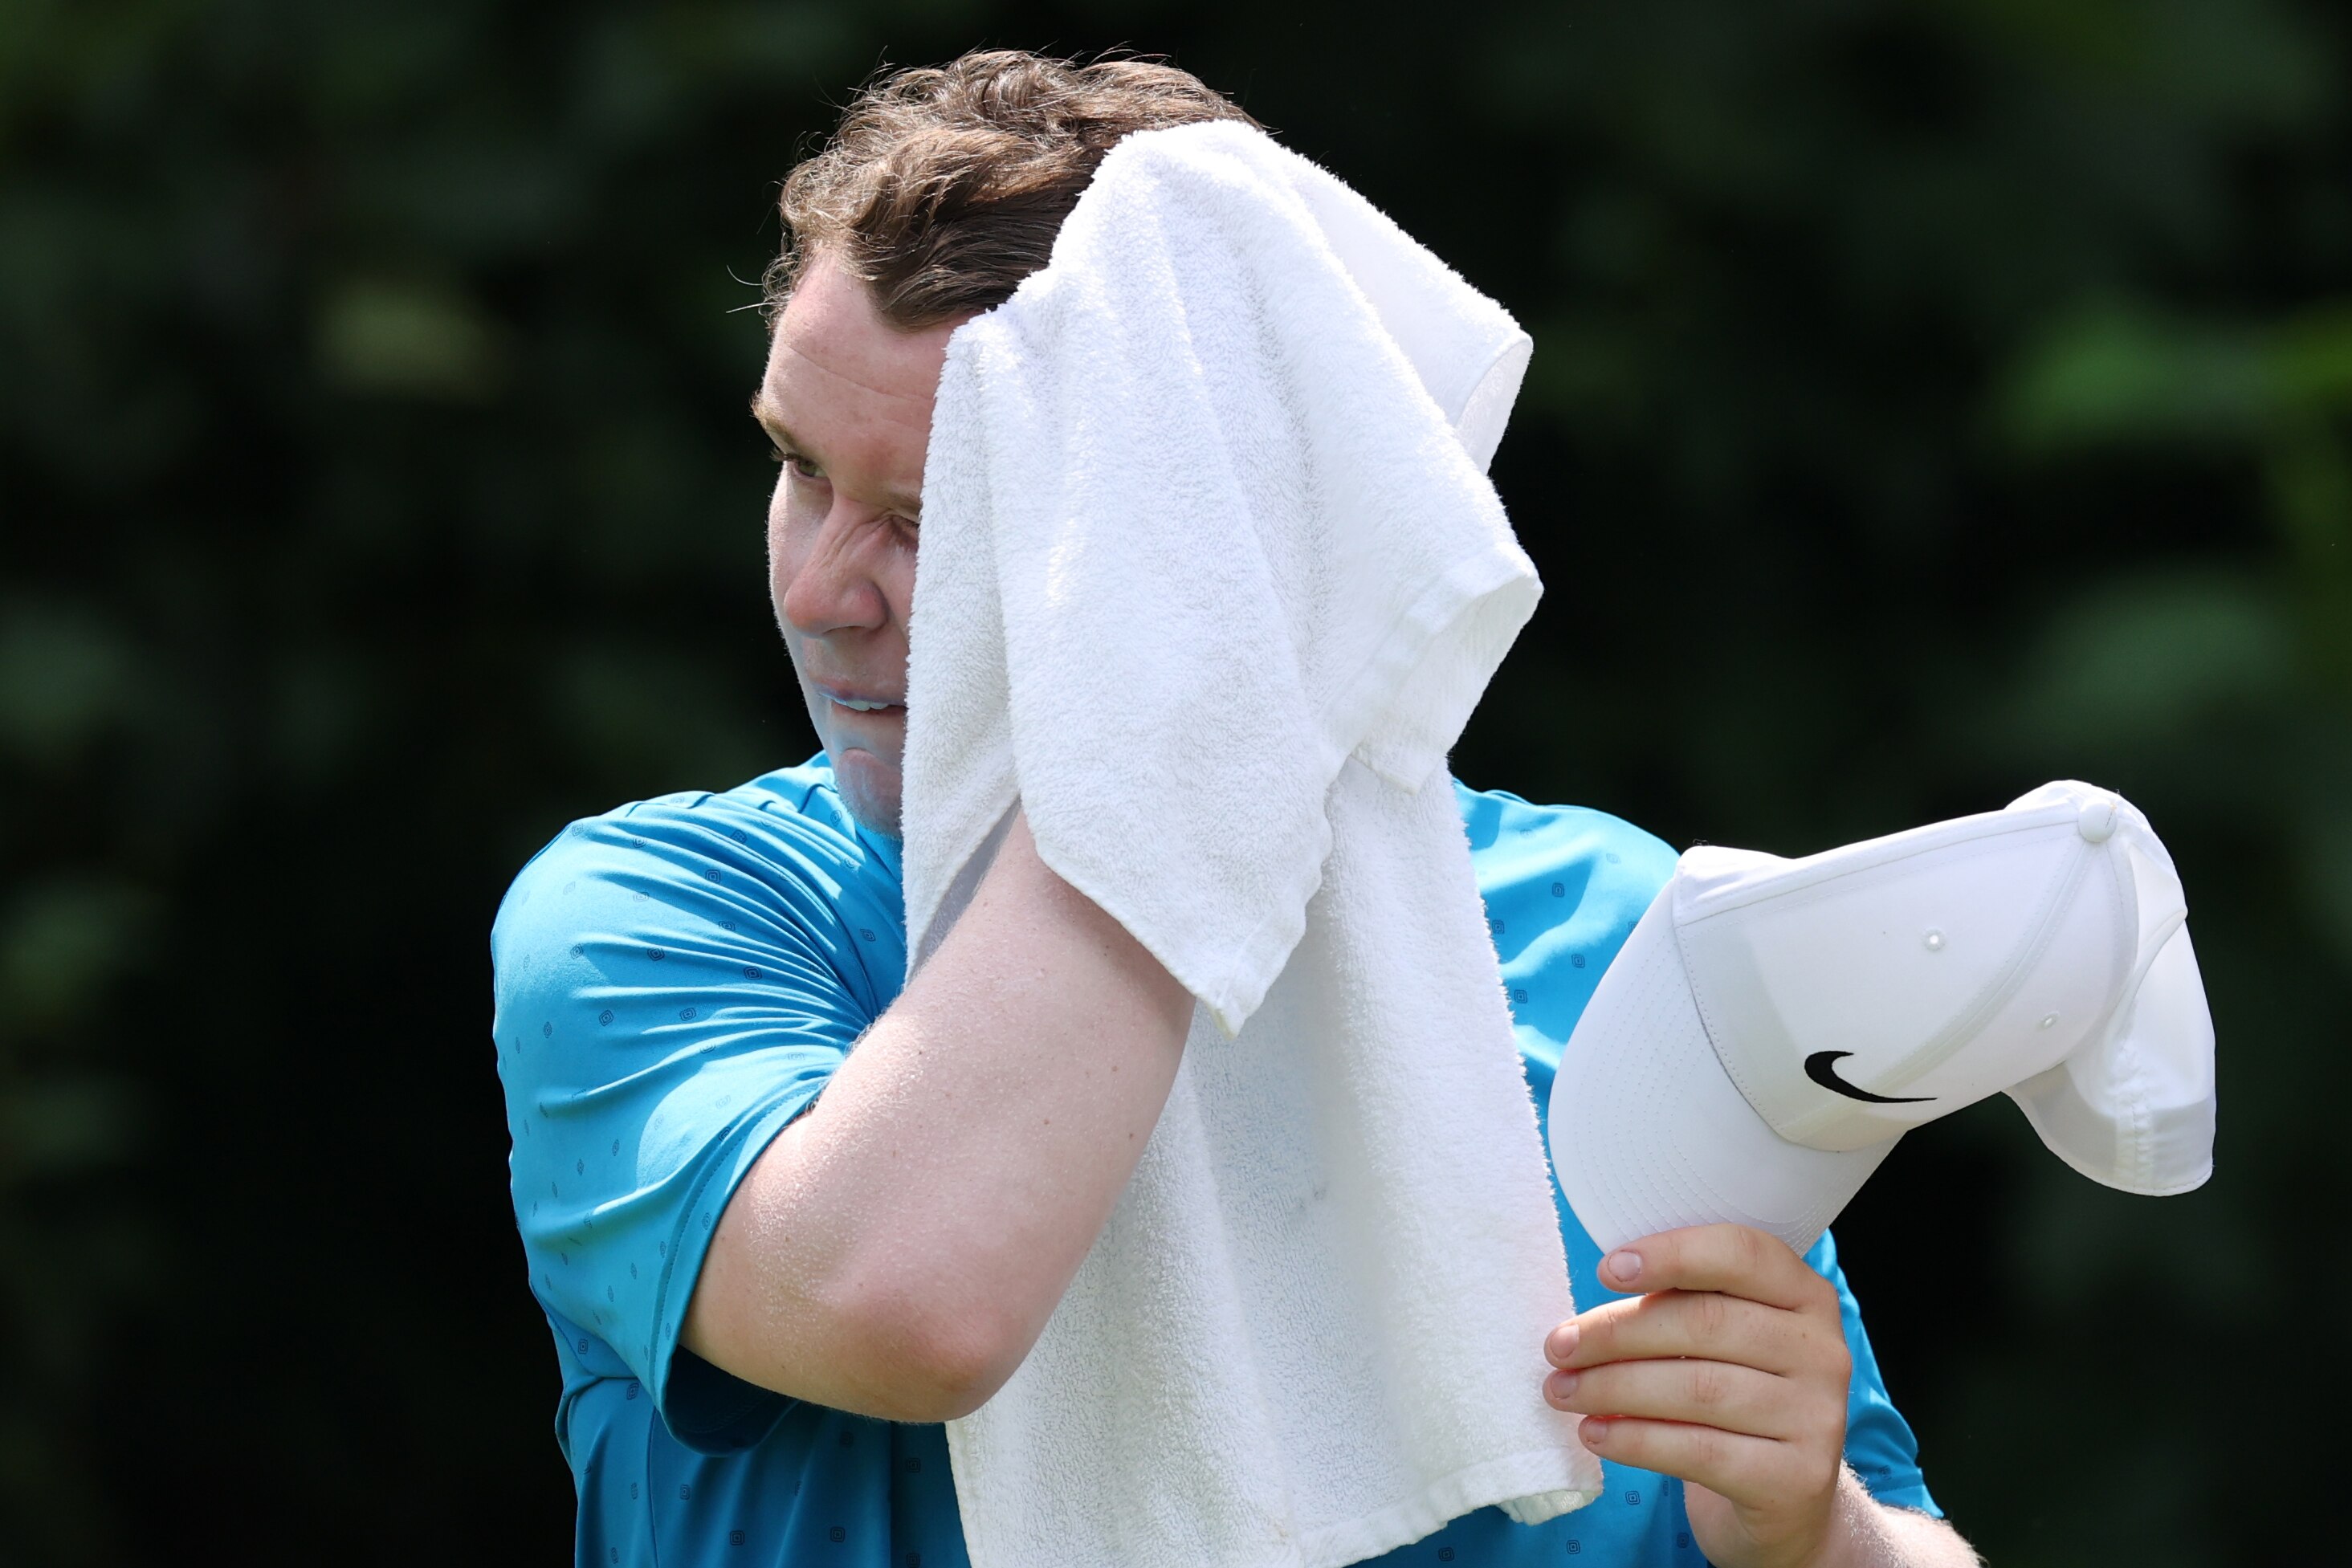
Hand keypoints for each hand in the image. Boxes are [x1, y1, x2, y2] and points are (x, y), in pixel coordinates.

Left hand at [1543, 1224, 1852, 1567]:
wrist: (1783, 1498)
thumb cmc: (1734, 1395)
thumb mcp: (1722, 1340)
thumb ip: (1678, 1306)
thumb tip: (1583, 1318)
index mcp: (1805, 1295)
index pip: (1742, 1252)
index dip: (1671, 1254)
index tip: (1604, 1269)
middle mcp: (1823, 1351)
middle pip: (1707, 1323)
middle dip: (1617, 1333)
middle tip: (1557, 1347)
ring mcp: (1818, 1417)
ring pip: (1698, 1388)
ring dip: (1613, 1388)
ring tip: (1561, 1391)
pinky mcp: (1796, 1479)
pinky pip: (1699, 1450)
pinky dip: (1634, 1440)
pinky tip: (1594, 1434)